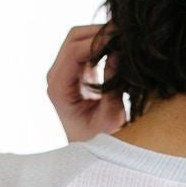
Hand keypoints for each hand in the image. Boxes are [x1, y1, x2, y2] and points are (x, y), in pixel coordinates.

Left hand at [47, 23, 125, 141]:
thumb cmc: (101, 141)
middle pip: (74, 37)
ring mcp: (66, 73)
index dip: (99, 41)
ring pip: (81, 39)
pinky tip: (122, 48)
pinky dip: (105, 44)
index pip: (75, 51)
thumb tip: (118, 53)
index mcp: (58, 88)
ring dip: (103, 36)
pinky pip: (89, 49)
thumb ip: (112, 84)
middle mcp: (57, 77)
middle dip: (100, 32)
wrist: (94, 154)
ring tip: (127, 40)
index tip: (123, 40)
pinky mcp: (78, 73)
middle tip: (127, 34)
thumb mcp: (110, 116)